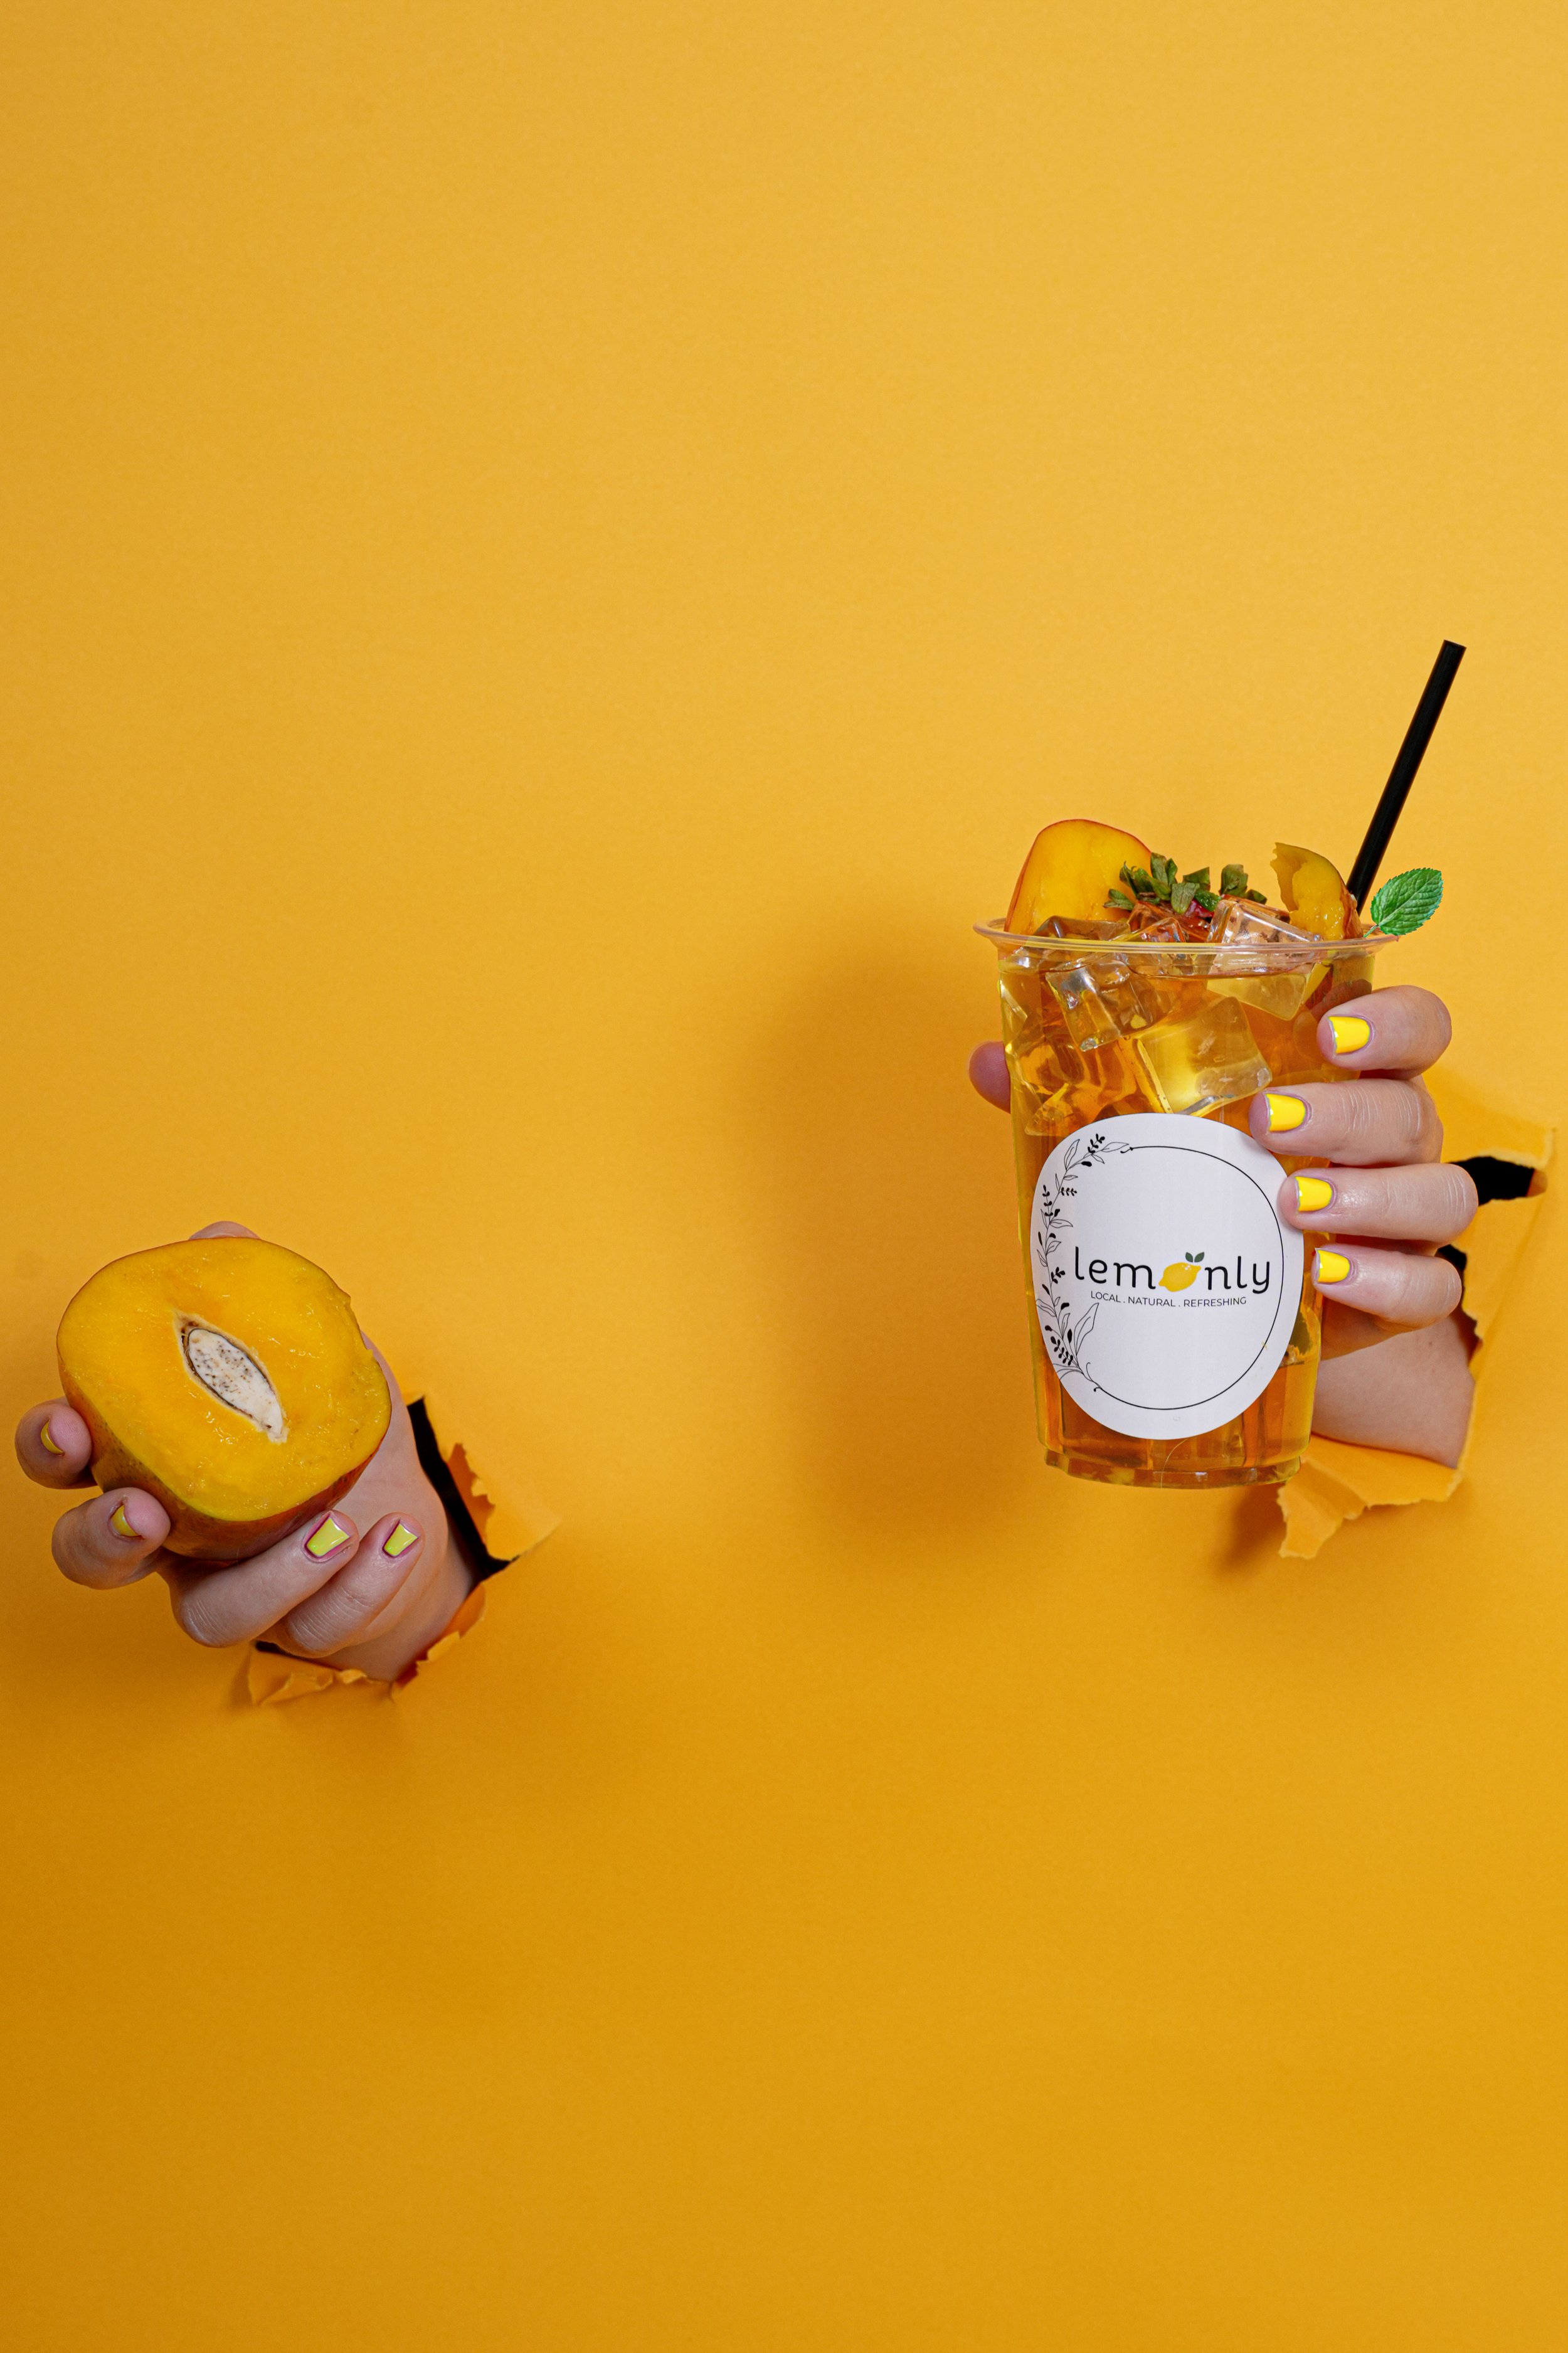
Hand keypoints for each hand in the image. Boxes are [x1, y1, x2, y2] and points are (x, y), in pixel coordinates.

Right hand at [14, 1224, 473, 1679]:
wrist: (401, 1519)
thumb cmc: (332, 1432)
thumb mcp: (309, 1352)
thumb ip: (260, 1297)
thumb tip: (218, 1237)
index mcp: (158, 1462)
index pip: (71, 1461)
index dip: (50, 1448)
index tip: (71, 1427)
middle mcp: (175, 1538)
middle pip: (89, 1560)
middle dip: (100, 1538)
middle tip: (147, 1511)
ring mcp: (230, 1590)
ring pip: (205, 1617)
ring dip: (269, 1574)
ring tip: (336, 1524)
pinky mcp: (297, 1629)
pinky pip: (310, 1628)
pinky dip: (356, 1586)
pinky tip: (391, 1538)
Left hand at [969, 986, 1476, 1465]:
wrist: (1254, 1305)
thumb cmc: (1210, 1192)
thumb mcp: (1154, 1139)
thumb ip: (1084, 1094)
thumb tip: (988, 1061)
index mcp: (1349, 1079)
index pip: (1411, 1025)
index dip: (1389, 1019)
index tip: (1329, 1030)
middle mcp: (1394, 1139)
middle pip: (1411, 1106)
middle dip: (1348, 1112)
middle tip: (1269, 1124)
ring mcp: (1407, 1218)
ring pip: (1439, 1194)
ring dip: (1370, 1196)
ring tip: (1289, 1205)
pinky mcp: (1405, 1294)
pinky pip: (1432, 1289)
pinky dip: (1388, 1284)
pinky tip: (1329, 1279)